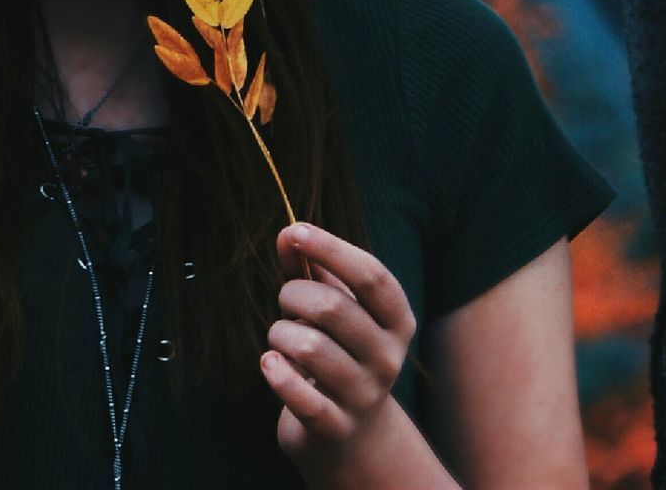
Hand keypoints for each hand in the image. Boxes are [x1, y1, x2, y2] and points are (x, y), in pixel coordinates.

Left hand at [261, 222, 417, 486]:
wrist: (352, 435)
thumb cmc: (337, 349)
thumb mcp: (332, 303)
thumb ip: (310, 266)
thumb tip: (286, 235)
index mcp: (396, 320)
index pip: (372, 276)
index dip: (332, 248)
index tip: (295, 231)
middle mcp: (389, 358)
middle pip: (333, 308)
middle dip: (293, 294)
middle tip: (285, 301)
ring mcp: (365, 396)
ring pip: (310, 348)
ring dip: (280, 334)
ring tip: (281, 339)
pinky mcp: (336, 428)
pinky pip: (302, 397)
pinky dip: (277, 373)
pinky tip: (269, 363)